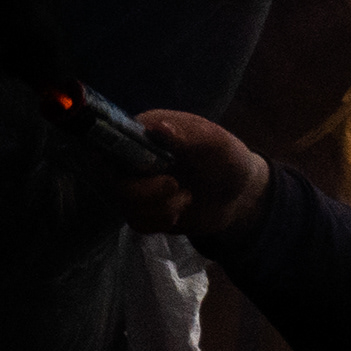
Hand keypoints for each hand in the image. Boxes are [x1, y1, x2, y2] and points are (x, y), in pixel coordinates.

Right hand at [116, 111, 271, 243]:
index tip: (134, 170)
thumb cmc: (229, 160)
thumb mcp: (217, 145)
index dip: (110, 155)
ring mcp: (137, 184)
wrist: (240, 196)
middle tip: (174, 187)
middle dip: (142, 190)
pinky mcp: (144, 209)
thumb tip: (158, 127)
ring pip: (124, 203)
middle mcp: (134, 157)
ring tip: (185, 199)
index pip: (110, 139)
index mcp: (146, 131)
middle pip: (110, 177)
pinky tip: (178, 212)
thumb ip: (189, 136)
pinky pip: (136, 221)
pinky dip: (158, 222)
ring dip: (157, 208)